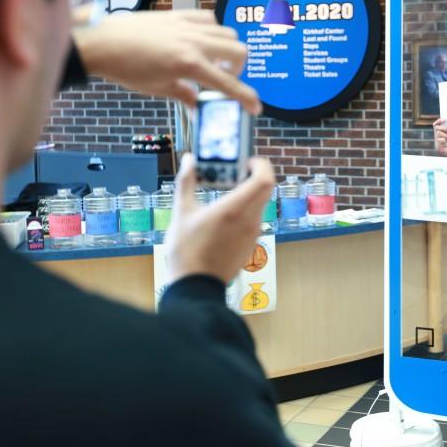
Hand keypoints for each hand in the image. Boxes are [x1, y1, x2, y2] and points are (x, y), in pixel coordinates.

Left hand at [74, 10, 261, 114]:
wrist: (103, 42)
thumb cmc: (127, 69)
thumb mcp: (159, 88)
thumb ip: (185, 95)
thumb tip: (198, 107)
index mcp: (190, 65)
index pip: (228, 84)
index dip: (246, 98)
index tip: (255, 108)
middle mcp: (194, 43)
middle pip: (238, 52)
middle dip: (239, 69)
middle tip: (226, 79)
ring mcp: (188, 26)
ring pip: (228, 33)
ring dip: (228, 50)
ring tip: (214, 61)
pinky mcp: (179, 15)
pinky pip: (209, 18)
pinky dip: (213, 30)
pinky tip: (201, 40)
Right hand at [162, 153, 274, 285]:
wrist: (195, 287)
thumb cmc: (186, 251)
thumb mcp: (181, 212)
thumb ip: (186, 182)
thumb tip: (188, 159)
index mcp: (234, 208)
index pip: (265, 179)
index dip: (260, 165)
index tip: (245, 162)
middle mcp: (249, 220)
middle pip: (265, 189)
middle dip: (253, 176)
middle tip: (234, 173)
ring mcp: (252, 233)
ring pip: (259, 204)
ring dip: (248, 194)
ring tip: (224, 193)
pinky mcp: (251, 244)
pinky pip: (254, 219)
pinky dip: (245, 210)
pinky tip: (224, 215)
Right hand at [432, 117, 446, 157]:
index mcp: (441, 133)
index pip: (436, 124)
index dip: (439, 121)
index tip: (445, 119)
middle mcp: (438, 138)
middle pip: (437, 128)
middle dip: (444, 128)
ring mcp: (437, 143)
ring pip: (438, 133)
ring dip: (445, 135)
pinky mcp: (438, 148)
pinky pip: (438, 139)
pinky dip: (443, 139)